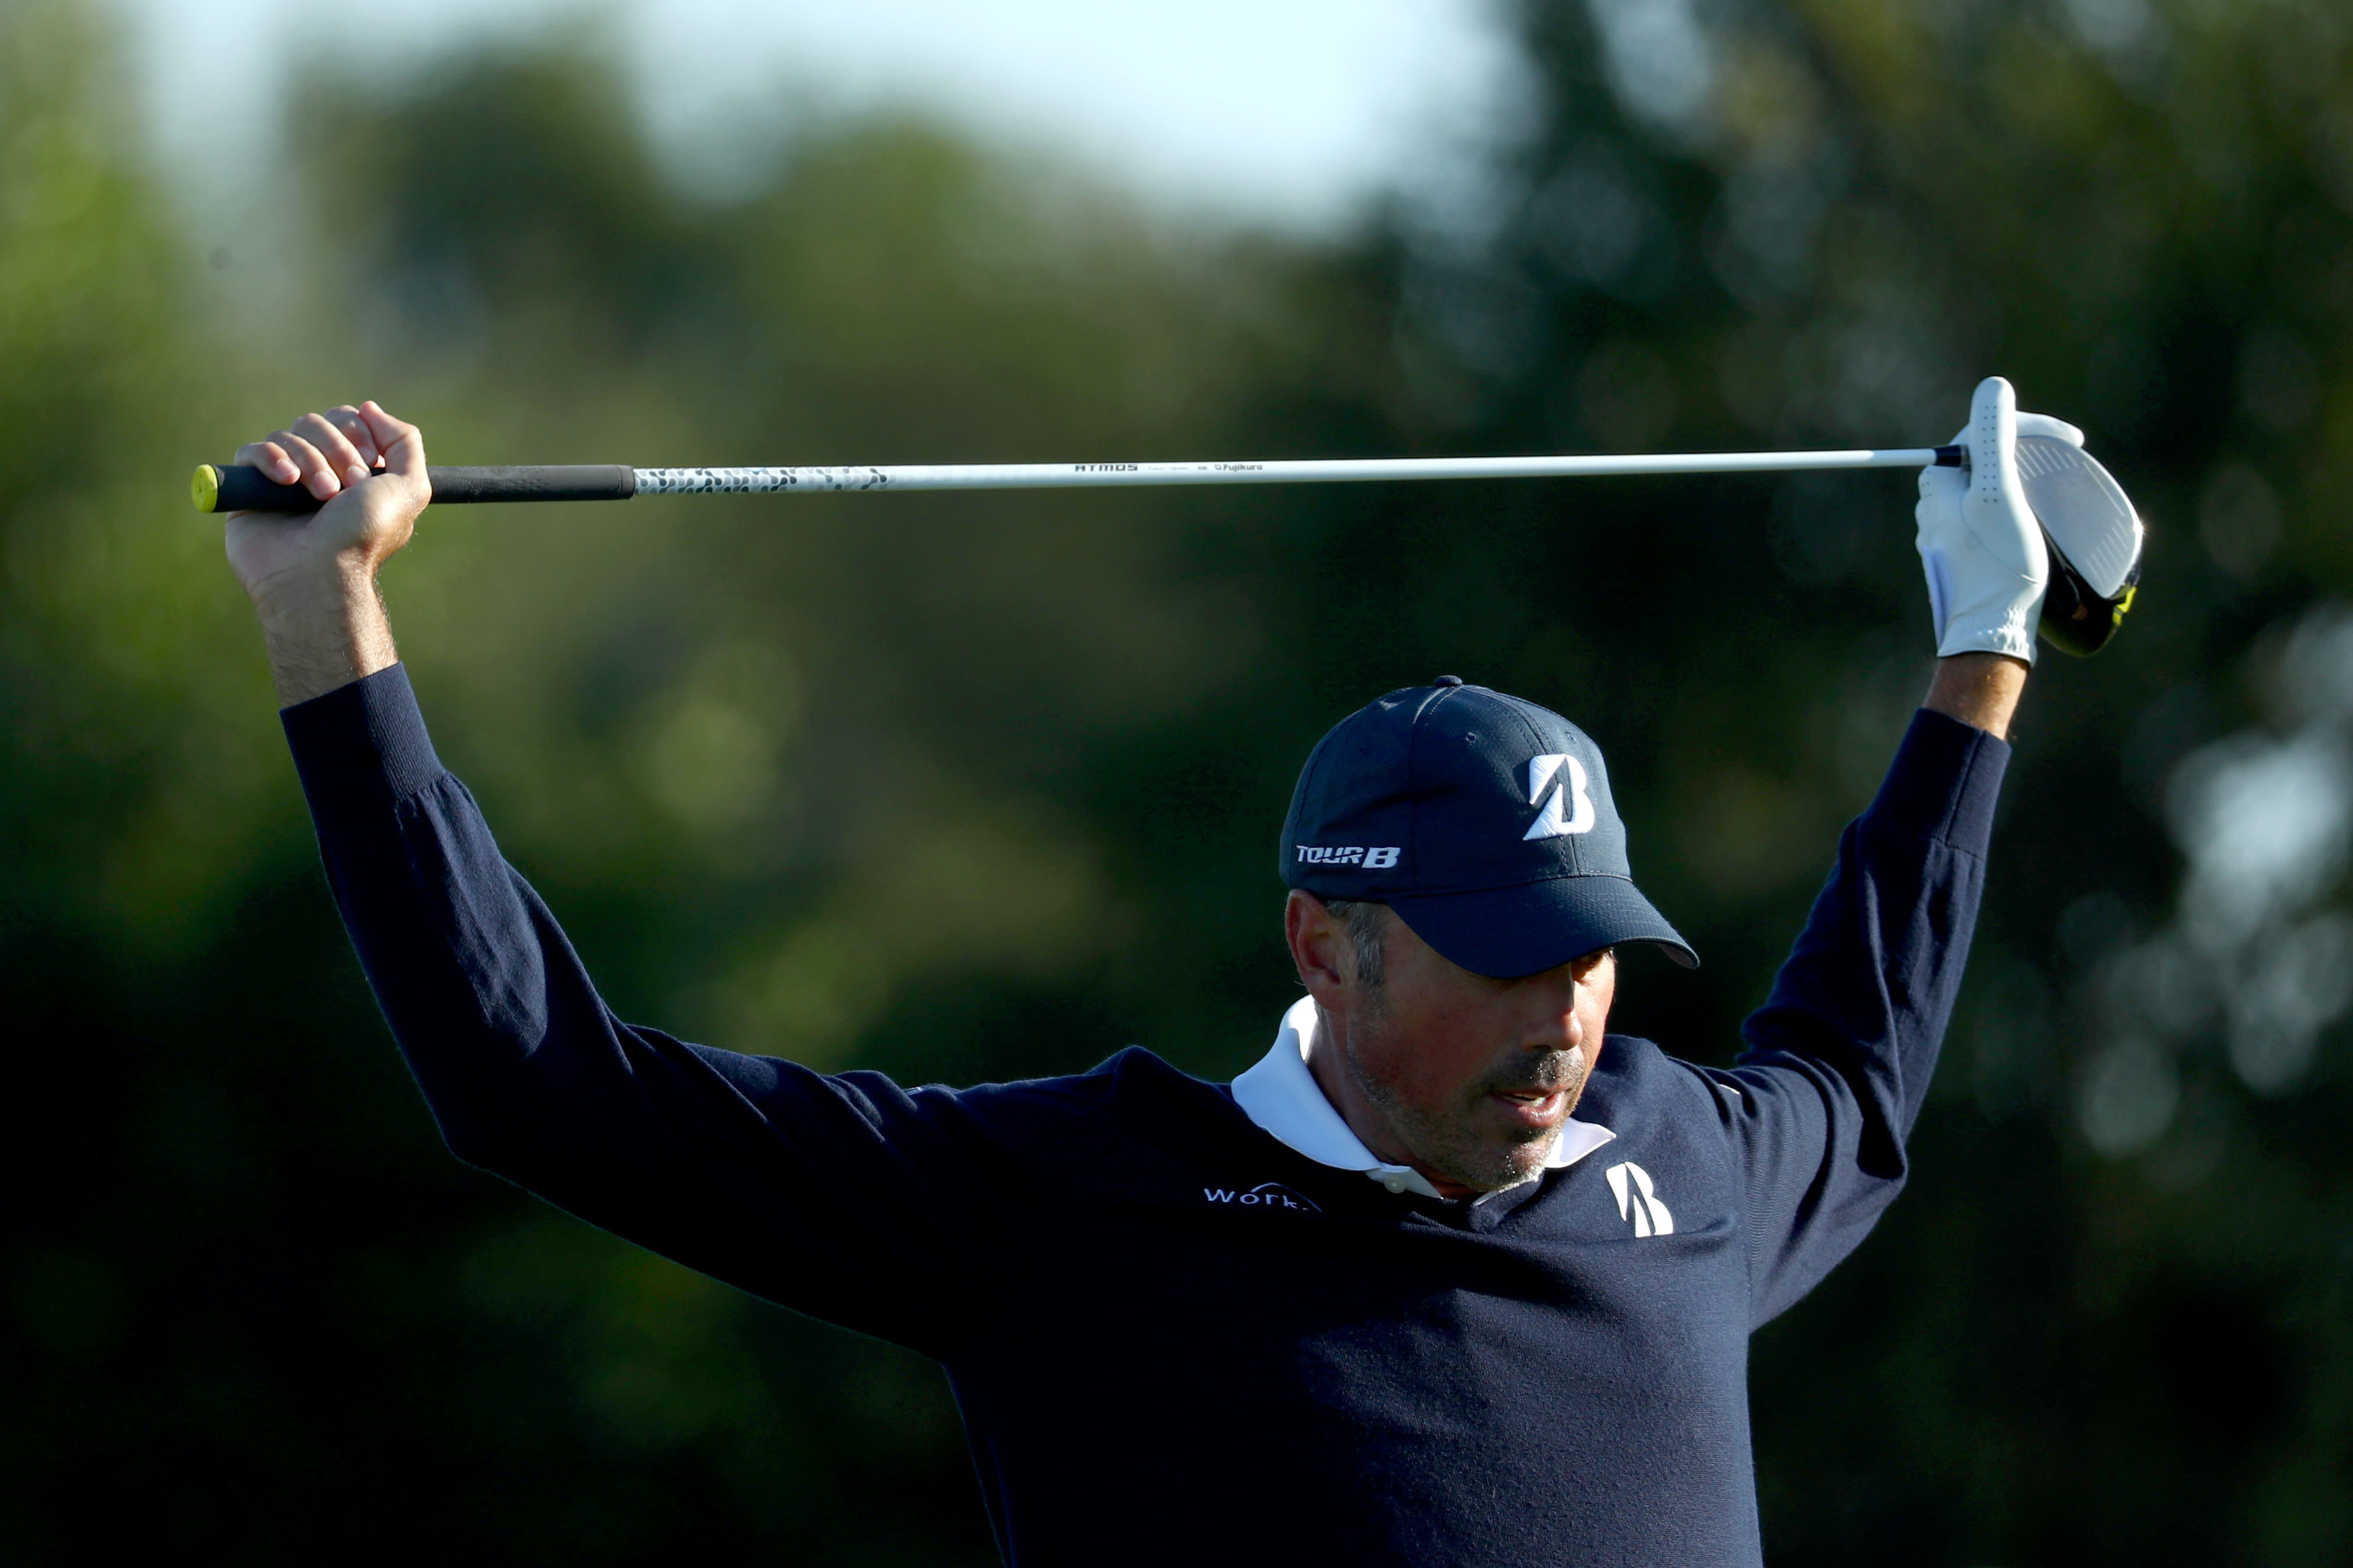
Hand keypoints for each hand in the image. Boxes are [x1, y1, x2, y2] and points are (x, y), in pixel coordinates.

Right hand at [225, 401, 427, 706]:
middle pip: (316, 422)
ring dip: (310, 461)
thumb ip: (404, 442)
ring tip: (320, 496)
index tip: (369, 464)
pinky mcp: (249, 488)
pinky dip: (271, 459)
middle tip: (344, 489)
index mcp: (352, 469)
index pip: (346, 419)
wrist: (319, 574)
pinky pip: (251, 450)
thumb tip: (369, 408)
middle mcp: (318, 470)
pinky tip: (286, 482)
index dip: (356, 431)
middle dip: (335, 450)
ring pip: (287, 434)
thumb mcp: (409, 488)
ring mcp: (281, 479)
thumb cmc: (362, 536)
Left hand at [1914, 376, 2047, 662]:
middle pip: (1988, 457)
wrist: (1992, 629)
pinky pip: (1993, 514)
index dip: (2030, 426)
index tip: (2072, 440)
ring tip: (2056, 487)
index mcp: (1938, 482)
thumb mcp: (1998, 493)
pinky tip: (2039, 520)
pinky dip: (2020, 507)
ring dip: (2026, 479)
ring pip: (1991, 485)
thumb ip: (1993, 438)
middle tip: (2067, 459)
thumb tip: (1993, 386)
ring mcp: (1948, 529)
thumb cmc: (1998, 563)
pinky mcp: (1965, 552)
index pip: (1984, 430)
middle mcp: (1935, 502)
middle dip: (2029, 451)